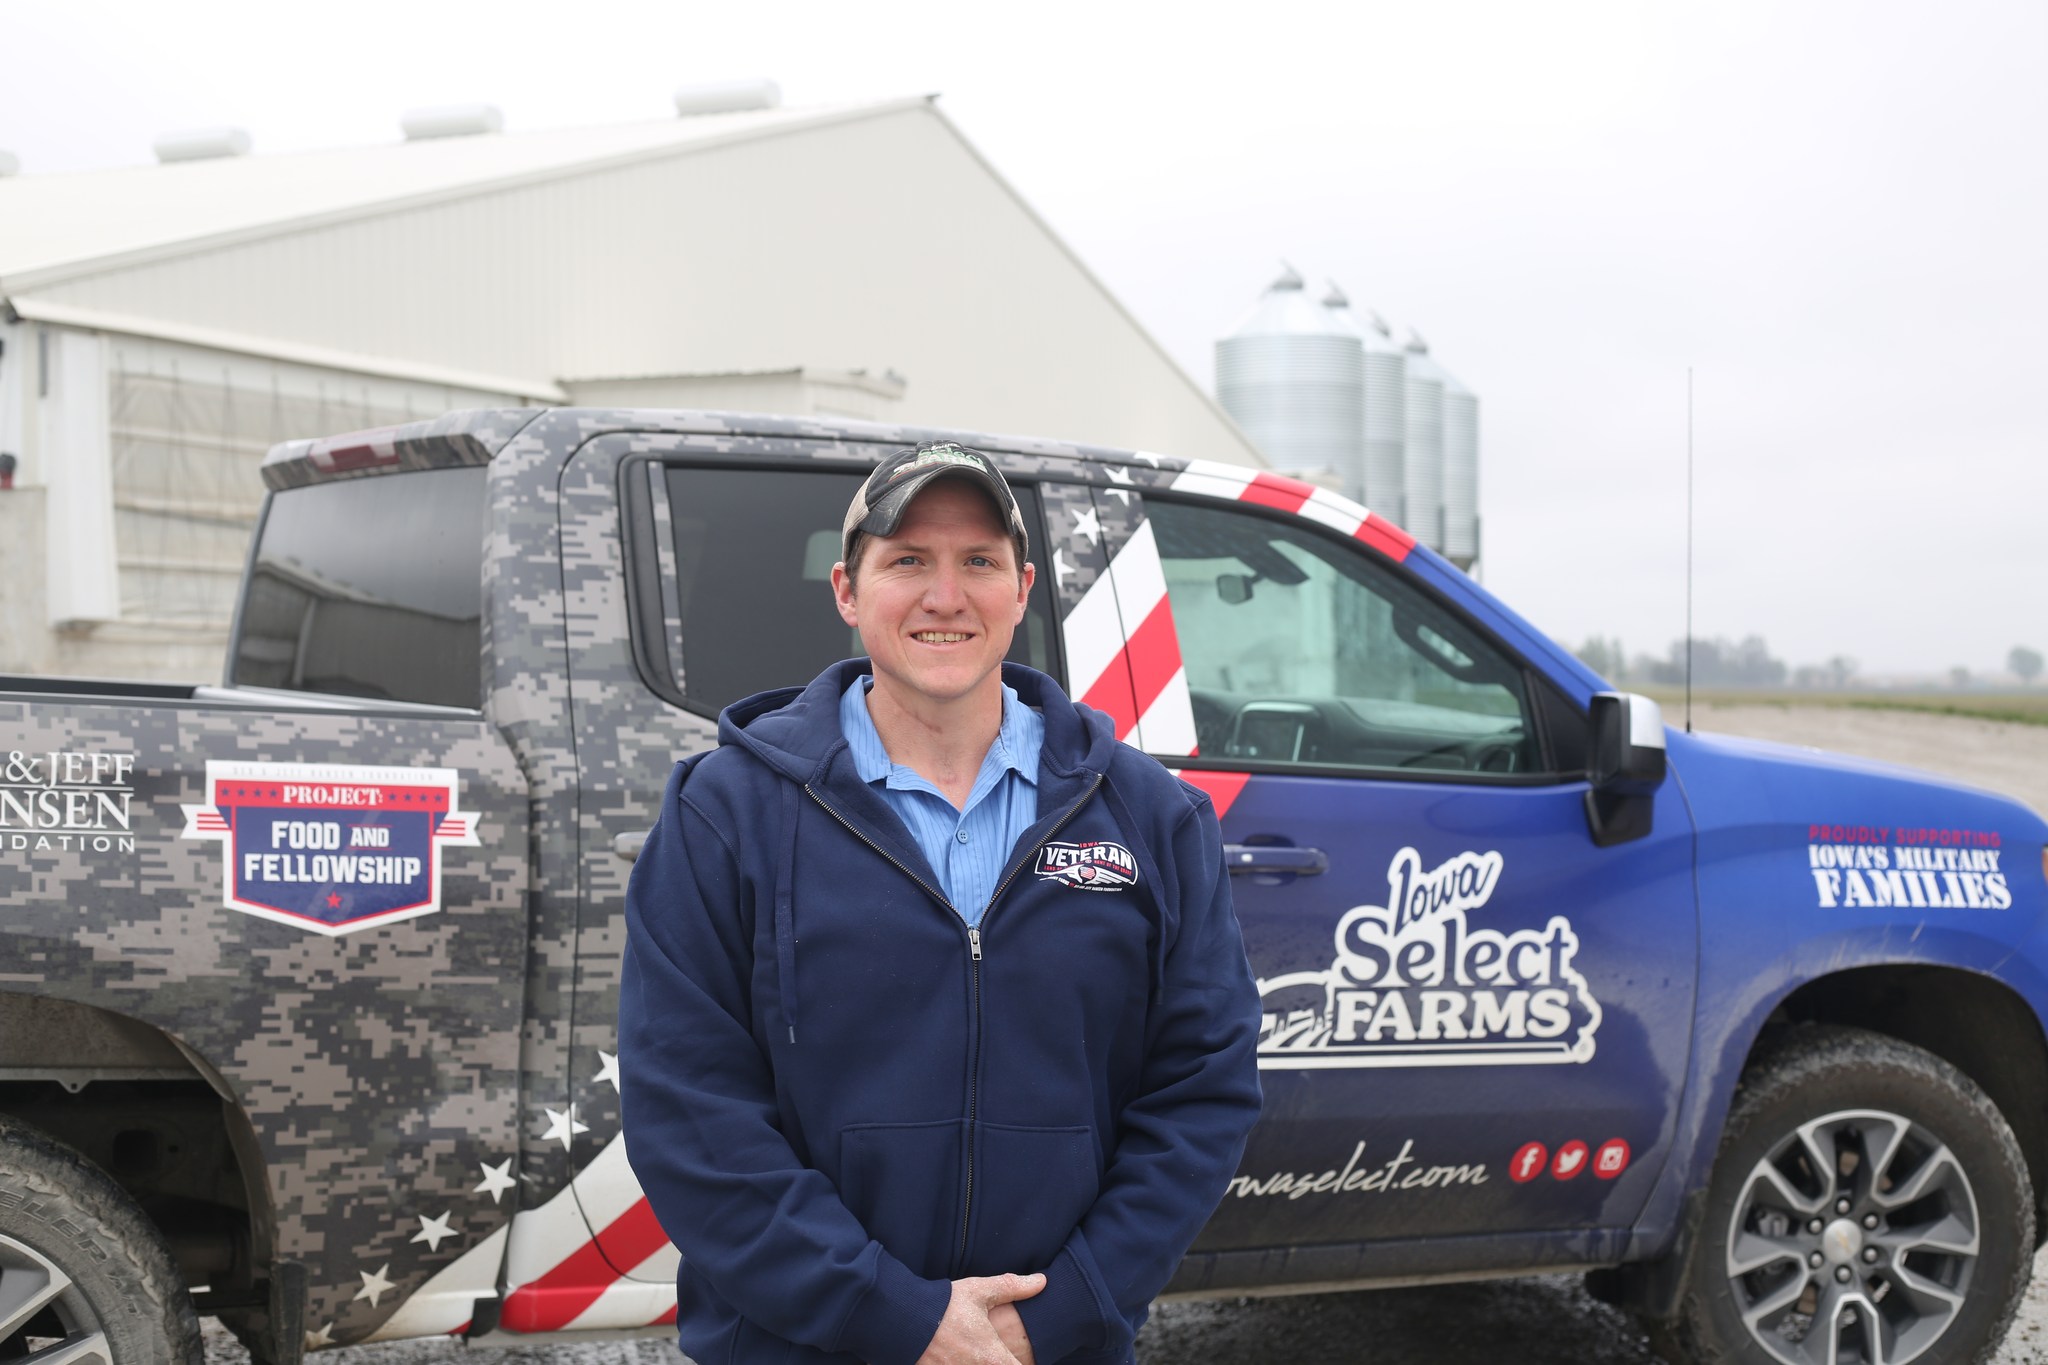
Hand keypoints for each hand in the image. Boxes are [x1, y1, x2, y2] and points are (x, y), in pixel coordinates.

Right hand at [915, 1272, 1044, 1364]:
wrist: (901, 1318)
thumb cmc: (942, 1305)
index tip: (1021, 1357)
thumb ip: (1012, 1288)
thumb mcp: (979, 1292)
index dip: (1023, 1362)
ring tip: (974, 1352)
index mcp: (991, 1356)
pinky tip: (956, 1357)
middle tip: (994, 1351)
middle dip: (1001, 1361)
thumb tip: (1042, 1282)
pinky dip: (958, 1364)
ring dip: (979, 1363)